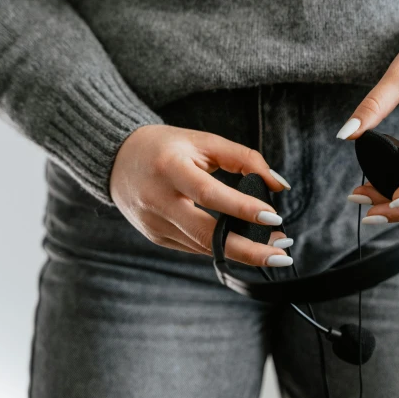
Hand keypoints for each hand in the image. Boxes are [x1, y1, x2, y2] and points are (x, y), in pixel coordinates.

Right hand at [109, 124, 293, 265]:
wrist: (116, 159)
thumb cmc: (167, 147)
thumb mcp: (204, 142)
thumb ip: (245, 158)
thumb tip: (280, 185)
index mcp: (169, 168)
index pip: (208, 193)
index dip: (242, 208)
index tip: (273, 217)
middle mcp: (158, 200)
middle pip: (205, 235)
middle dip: (247, 251)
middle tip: (281, 256)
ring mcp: (154, 224)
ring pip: (203, 247)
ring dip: (242, 252)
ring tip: (275, 250)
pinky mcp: (156, 237)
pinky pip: (195, 247)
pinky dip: (221, 248)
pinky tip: (245, 245)